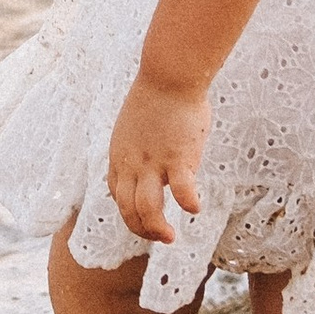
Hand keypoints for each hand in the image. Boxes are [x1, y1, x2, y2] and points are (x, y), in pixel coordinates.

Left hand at [106, 70, 206, 247]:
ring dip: (157, 230)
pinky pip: (181, 192)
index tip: (145, 217)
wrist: (168, 76)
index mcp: (120, 155)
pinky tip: (196, 208)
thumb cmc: (158, 96)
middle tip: (161, 236)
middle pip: (127, 209)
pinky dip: (188, 205)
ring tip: (170, 237)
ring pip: (147, 209)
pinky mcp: (178, 159)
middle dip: (141, 229)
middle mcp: (132, 164)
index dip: (129, 211)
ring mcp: (153, 163)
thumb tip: (154, 159)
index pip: (118, 194)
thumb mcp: (136, 126)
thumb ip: (141, 148)